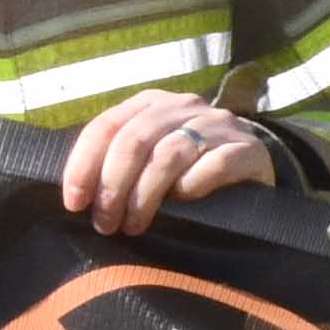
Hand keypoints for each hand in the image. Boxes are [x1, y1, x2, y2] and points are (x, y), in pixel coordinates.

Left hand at [58, 92, 273, 233]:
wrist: (254, 166)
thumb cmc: (189, 167)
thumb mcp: (149, 156)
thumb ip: (118, 161)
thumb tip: (77, 193)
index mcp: (151, 104)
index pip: (106, 126)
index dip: (84, 165)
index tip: (75, 202)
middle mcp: (182, 106)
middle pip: (134, 141)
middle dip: (113, 186)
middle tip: (105, 223)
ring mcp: (218, 124)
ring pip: (169, 154)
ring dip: (145, 195)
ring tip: (134, 225)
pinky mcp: (248, 148)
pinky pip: (214, 165)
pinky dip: (192, 186)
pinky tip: (183, 203)